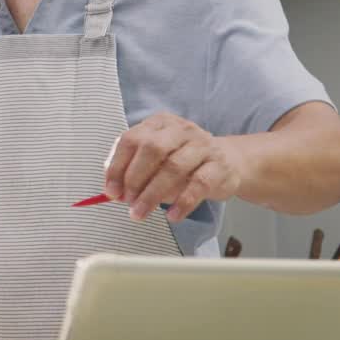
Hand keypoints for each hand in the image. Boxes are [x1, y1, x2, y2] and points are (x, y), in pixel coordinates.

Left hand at [104, 112, 241, 222]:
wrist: (228, 161)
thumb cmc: (184, 160)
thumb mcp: (156, 158)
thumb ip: (133, 169)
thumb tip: (114, 190)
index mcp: (160, 123)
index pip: (132, 139)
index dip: (118, 166)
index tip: (111, 190)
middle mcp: (181, 130)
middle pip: (152, 149)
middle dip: (134, 178)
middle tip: (126, 201)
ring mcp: (202, 146)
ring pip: (174, 167)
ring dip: (153, 194)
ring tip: (141, 212)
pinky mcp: (219, 166)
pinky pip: (199, 185)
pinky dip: (182, 202)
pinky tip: (172, 215)